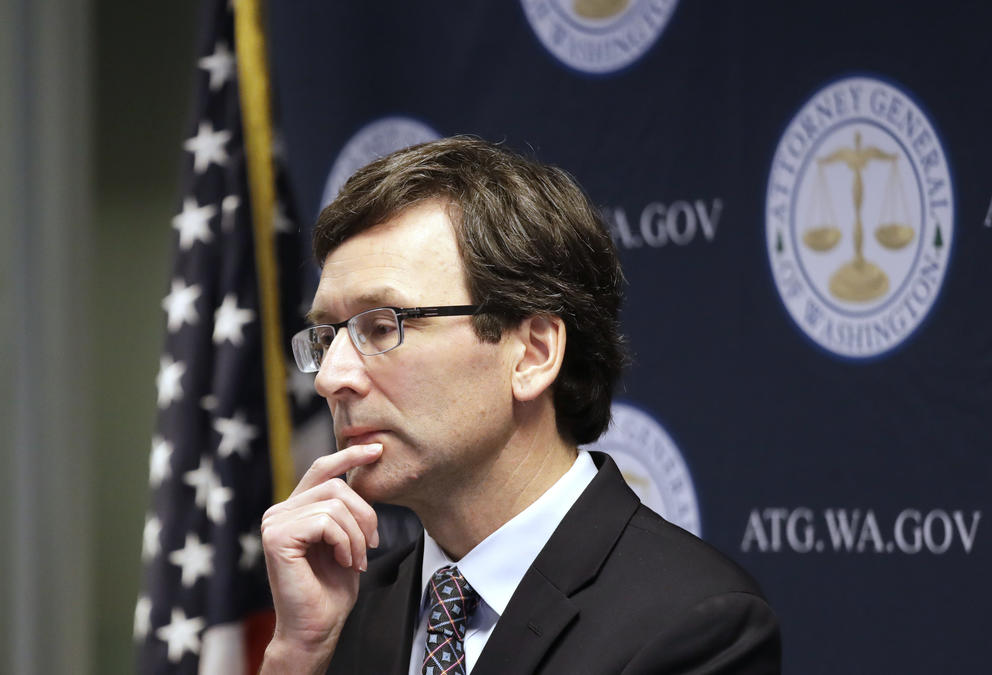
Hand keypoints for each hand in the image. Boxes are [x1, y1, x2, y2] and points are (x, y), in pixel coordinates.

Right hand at [260, 443, 381, 672]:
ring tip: (355, 560)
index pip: (323, 469)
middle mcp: (279, 511)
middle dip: (365, 514)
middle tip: (370, 545)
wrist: (316, 628)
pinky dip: (345, 543)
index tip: (377, 449)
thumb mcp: (346, 540)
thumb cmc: (332, 590)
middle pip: (336, 486)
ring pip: (335, 504)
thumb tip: (362, 475)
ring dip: (357, 535)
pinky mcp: (277, 537)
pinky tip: (344, 562)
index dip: (350, 456)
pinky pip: (326, 522)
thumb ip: (346, 510)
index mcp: (295, 509)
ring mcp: (275, 522)